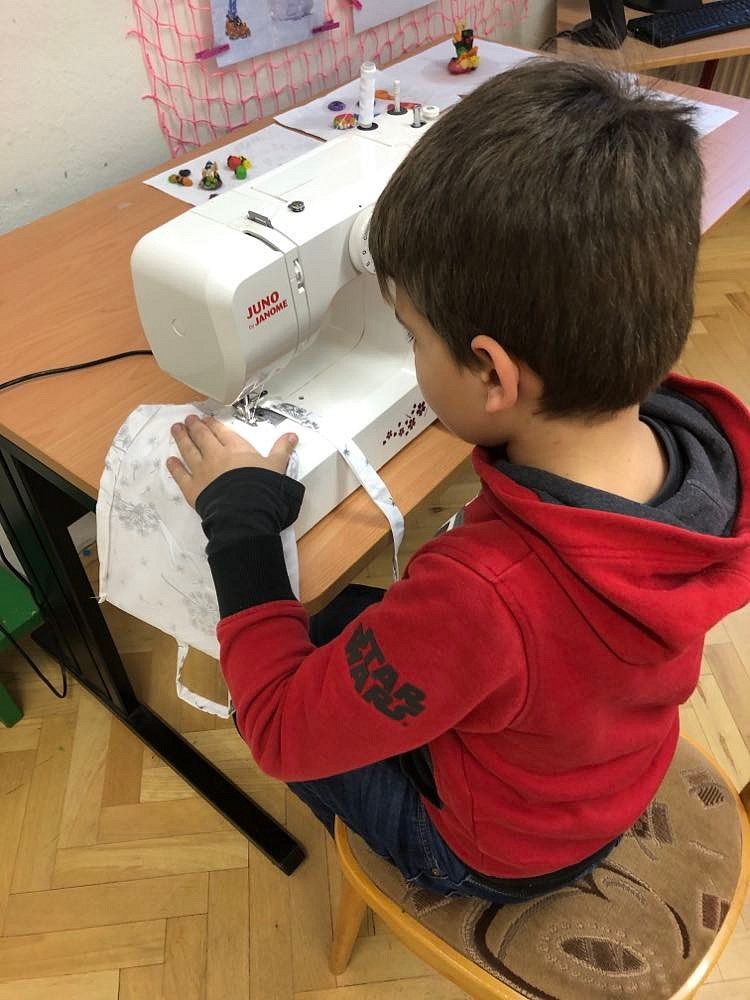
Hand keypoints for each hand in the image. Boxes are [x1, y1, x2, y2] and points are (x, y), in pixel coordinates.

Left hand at [167, 414, 297, 508]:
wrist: (244, 511)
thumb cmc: (262, 488)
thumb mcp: (276, 467)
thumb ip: (282, 450)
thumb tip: (292, 435)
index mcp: (236, 449)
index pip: (223, 432)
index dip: (214, 424)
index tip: (207, 418)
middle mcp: (216, 456)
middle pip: (203, 437)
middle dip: (195, 427)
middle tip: (188, 419)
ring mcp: (202, 471)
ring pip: (188, 451)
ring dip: (181, 439)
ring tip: (176, 429)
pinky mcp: (193, 488)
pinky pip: (181, 475)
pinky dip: (175, 467)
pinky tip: (170, 460)